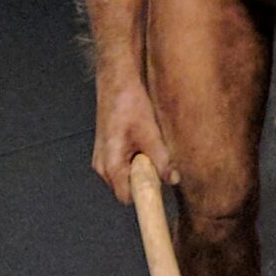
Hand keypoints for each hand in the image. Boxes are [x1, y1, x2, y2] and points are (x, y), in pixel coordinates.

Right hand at [91, 79, 173, 204]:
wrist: (118, 79)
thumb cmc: (129, 101)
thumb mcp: (151, 132)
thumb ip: (162, 159)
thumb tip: (173, 179)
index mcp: (110, 164)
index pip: (128, 197)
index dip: (146, 195)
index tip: (162, 190)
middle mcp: (102, 165)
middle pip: (128, 187)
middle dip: (145, 178)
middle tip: (158, 157)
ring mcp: (103, 157)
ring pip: (128, 175)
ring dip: (142, 166)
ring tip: (150, 142)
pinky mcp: (109, 149)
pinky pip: (125, 163)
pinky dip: (138, 156)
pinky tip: (145, 138)